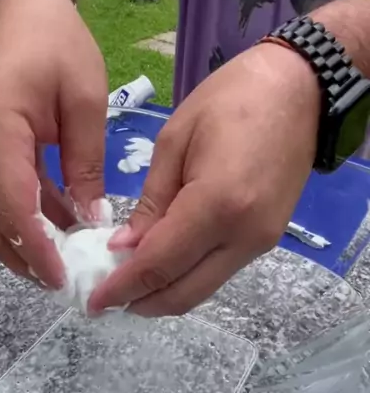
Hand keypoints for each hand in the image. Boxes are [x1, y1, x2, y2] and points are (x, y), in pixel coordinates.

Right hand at [0, 0, 107, 286]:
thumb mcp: (86, 102)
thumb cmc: (58, 43)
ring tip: (69, 260)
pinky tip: (60, 227)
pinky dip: (23, 217)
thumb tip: (93, 221)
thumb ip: (86, 165)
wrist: (22, 6)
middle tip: (67, 281)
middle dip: (26, 258)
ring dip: (25, 241)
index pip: (11, 206)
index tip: (64, 278)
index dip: (37, 249)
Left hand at [89, 44, 319, 316]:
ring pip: (203, 289)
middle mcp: (243, 236)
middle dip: (141, 303)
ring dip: (164, 295)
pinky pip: (219, 271)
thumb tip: (125, 247)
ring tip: (128, 286)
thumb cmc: (231, 98)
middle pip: (184, 293)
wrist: (300, 89)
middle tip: (106, 301)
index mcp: (216, 204)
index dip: (122, 287)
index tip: (92, 300)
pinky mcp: (268, 239)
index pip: (159, 264)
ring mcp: (260, 242)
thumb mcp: (174, 142)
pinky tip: (163, 266)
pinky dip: (187, 277)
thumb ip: (151, 201)